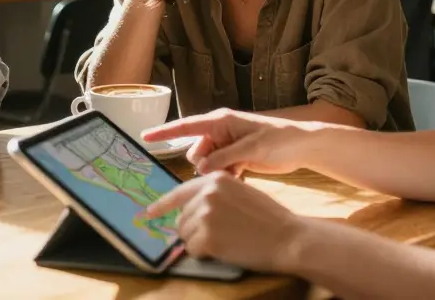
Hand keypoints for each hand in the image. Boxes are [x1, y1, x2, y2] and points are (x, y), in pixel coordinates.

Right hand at [141, 108, 315, 176]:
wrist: (302, 146)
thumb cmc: (278, 139)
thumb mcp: (251, 148)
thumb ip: (223, 157)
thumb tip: (199, 169)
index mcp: (220, 121)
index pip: (186, 126)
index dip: (165, 132)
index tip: (144, 137)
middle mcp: (220, 132)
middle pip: (196, 151)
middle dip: (203, 164)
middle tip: (226, 168)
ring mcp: (227, 146)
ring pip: (207, 164)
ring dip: (216, 172)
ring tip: (238, 172)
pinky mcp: (236, 158)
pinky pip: (219, 170)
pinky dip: (226, 176)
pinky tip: (241, 177)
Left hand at [144, 171, 310, 272]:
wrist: (287, 237)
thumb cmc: (268, 218)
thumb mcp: (240, 193)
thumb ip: (215, 195)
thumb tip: (191, 209)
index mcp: (215, 179)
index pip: (179, 192)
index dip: (162, 205)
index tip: (148, 213)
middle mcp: (206, 193)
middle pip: (181, 218)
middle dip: (195, 231)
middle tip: (222, 235)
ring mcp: (205, 214)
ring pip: (185, 235)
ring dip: (200, 243)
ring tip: (227, 240)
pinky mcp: (207, 235)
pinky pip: (193, 250)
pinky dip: (206, 254)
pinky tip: (227, 249)